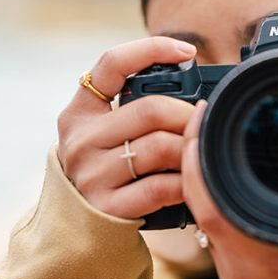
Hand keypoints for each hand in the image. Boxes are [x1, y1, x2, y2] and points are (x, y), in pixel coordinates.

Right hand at [57, 36, 197, 218]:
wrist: (76, 229)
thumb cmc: (105, 170)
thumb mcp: (104, 133)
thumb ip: (133, 109)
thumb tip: (190, 87)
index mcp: (80, 112)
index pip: (111, 64)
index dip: (152, 49)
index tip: (187, 51)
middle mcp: (80, 139)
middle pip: (150, 109)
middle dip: (186, 115)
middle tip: (201, 124)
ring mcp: (91, 174)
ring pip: (160, 147)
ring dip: (189, 150)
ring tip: (196, 154)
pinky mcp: (106, 207)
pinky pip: (160, 187)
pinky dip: (184, 183)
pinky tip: (190, 182)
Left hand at [180, 100, 277, 278]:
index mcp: (264, 253)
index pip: (208, 197)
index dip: (198, 154)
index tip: (205, 115)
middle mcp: (238, 268)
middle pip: (200, 202)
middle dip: (201, 156)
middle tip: (209, 116)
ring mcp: (232, 278)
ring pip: (205, 217)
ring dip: (209, 180)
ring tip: (219, 140)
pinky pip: (216, 233)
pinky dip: (221, 204)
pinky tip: (234, 183)